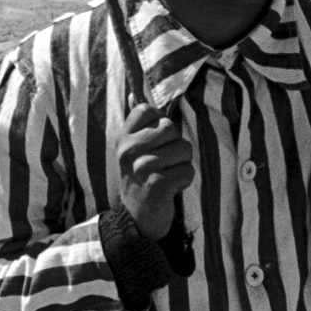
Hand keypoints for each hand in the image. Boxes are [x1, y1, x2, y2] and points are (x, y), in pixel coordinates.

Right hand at [115, 102, 193, 241]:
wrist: (136, 218)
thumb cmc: (140, 178)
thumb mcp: (132, 149)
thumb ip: (136, 122)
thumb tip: (134, 93)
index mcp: (123, 138)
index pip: (146, 110)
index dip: (159, 121)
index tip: (156, 140)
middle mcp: (128, 151)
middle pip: (170, 127)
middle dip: (176, 145)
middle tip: (165, 162)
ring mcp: (142, 167)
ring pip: (183, 149)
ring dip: (182, 164)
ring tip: (168, 174)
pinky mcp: (157, 185)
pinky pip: (187, 170)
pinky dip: (185, 180)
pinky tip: (171, 187)